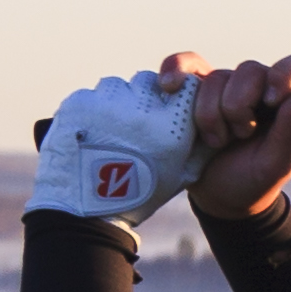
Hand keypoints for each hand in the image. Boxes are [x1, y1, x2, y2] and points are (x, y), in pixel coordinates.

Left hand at [26, 62, 205, 226]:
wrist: (86, 210)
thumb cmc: (140, 195)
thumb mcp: (182, 174)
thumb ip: (201, 144)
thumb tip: (211, 119)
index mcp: (172, 125)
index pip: (187, 84)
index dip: (179, 93)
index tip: (171, 104)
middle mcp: (142, 107)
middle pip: (150, 80)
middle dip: (146, 95)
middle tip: (137, 121)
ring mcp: (107, 102)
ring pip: (118, 85)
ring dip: (118, 100)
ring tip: (111, 129)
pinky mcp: (79, 102)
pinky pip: (90, 95)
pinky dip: (91, 109)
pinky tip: (91, 132)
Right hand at [187, 53, 290, 224]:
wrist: (215, 195)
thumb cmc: (252, 180)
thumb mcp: (275, 166)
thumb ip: (289, 133)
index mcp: (290, 102)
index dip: (287, 74)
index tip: (272, 101)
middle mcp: (261, 88)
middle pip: (251, 69)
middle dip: (239, 107)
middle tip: (239, 135)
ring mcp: (226, 86)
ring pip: (216, 77)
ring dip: (210, 114)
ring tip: (215, 141)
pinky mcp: (195, 88)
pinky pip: (185, 64)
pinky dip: (176, 70)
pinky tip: (170, 86)